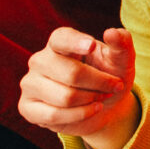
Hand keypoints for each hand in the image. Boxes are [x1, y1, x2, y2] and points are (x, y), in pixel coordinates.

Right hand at [19, 26, 136, 147]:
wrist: (104, 106)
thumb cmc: (110, 76)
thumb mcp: (121, 60)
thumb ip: (121, 43)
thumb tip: (113, 33)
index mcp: (60, 43)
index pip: (61, 38)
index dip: (75, 42)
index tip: (91, 46)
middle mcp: (40, 60)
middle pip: (72, 73)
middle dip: (100, 83)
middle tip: (113, 86)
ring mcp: (30, 83)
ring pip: (65, 97)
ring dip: (91, 100)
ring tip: (100, 97)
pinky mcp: (28, 107)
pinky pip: (54, 115)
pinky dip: (81, 115)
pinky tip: (91, 110)